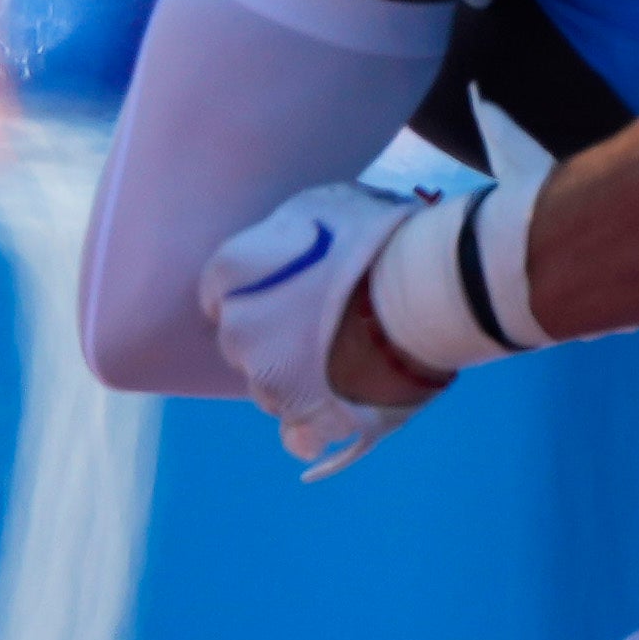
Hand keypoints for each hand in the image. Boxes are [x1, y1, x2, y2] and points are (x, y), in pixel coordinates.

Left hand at [203, 184, 439, 475]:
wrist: (420, 291)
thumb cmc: (378, 239)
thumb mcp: (328, 204)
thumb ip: (295, 229)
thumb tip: (300, 238)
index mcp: (231, 275)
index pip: (218, 290)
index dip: (258, 293)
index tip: (289, 294)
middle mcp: (236, 330)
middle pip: (245, 341)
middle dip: (275, 337)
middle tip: (327, 326)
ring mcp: (266, 379)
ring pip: (271, 386)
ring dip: (298, 379)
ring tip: (349, 364)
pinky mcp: (302, 417)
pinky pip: (296, 435)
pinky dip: (312, 432)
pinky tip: (336, 421)